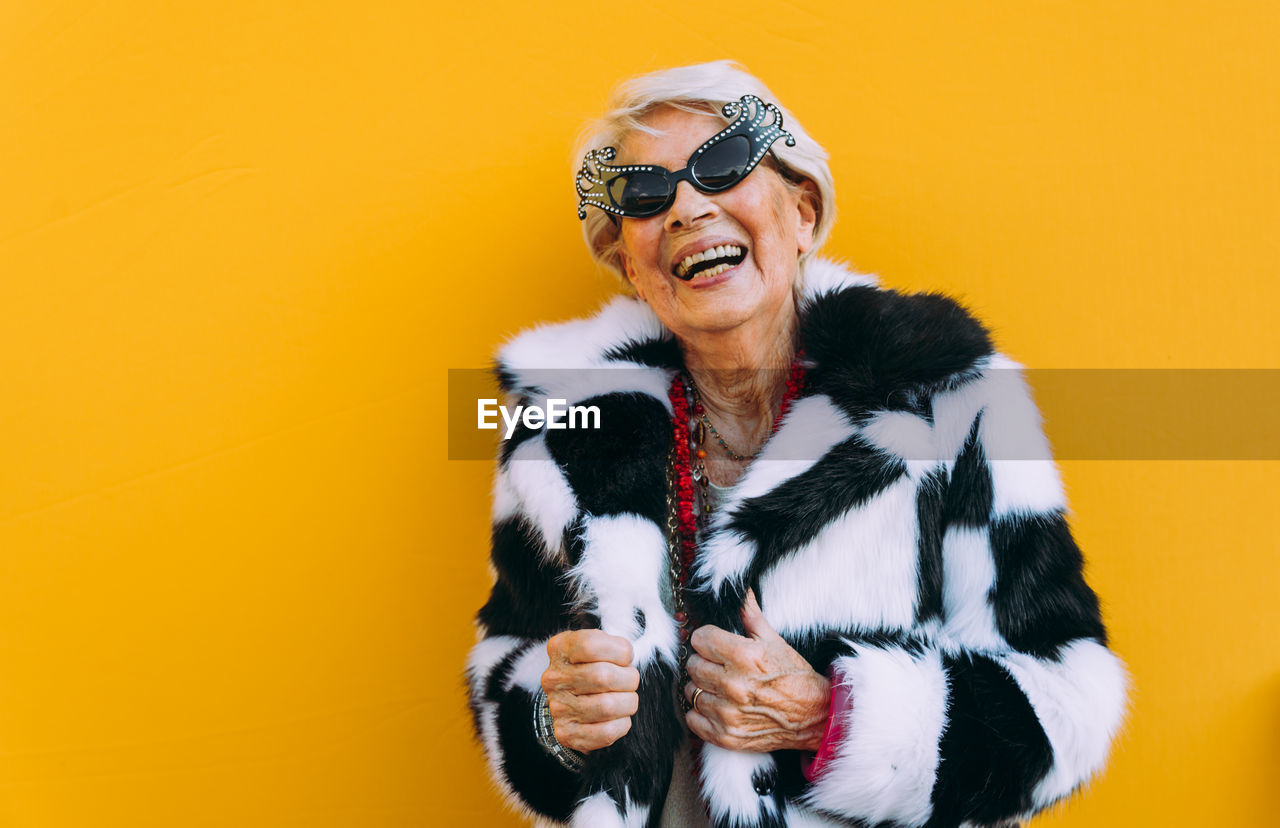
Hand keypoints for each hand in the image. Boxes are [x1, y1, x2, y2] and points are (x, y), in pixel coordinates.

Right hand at [542, 630, 639, 752]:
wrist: (572, 702)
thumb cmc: (592, 668)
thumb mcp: (598, 646)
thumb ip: (612, 646)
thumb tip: (628, 654)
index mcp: (560, 649)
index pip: (590, 645)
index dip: (619, 651)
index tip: (625, 657)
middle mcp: (554, 678)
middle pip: (602, 676)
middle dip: (629, 679)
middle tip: (630, 680)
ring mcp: (558, 707)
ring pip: (607, 706)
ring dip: (628, 703)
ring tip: (626, 699)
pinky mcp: (567, 733)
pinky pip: (606, 732)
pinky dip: (622, 724)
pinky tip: (619, 717)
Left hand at [684, 589, 830, 752]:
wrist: (814, 716)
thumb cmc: (793, 676)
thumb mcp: (774, 640)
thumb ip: (750, 614)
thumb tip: (740, 589)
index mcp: (745, 656)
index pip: (700, 639)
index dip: (706, 638)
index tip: (713, 643)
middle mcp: (734, 685)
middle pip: (693, 665)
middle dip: (703, 661)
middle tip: (717, 664)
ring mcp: (729, 714)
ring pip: (690, 692)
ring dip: (701, 687)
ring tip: (718, 686)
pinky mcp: (727, 736)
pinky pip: (693, 720)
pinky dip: (700, 713)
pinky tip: (715, 705)